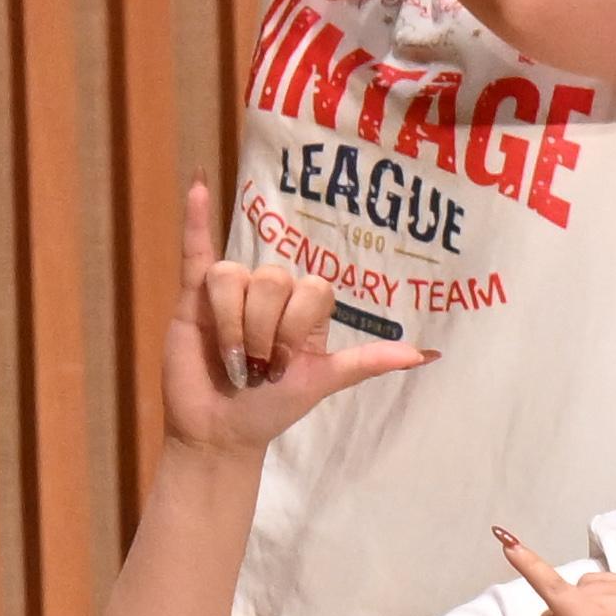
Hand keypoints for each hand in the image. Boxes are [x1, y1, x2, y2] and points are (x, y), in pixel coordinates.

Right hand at [159, 181, 429, 454]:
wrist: (220, 429)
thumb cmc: (271, 406)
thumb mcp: (323, 382)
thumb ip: (365, 362)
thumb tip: (424, 355)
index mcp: (305, 308)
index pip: (311, 287)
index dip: (297, 324)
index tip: (286, 363)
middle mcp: (271, 293)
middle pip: (273, 280)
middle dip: (263, 329)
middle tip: (256, 366)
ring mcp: (231, 291)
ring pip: (234, 276)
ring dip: (233, 322)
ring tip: (232, 357)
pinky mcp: (191, 296)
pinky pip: (196, 249)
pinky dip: (196, 219)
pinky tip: (199, 185)